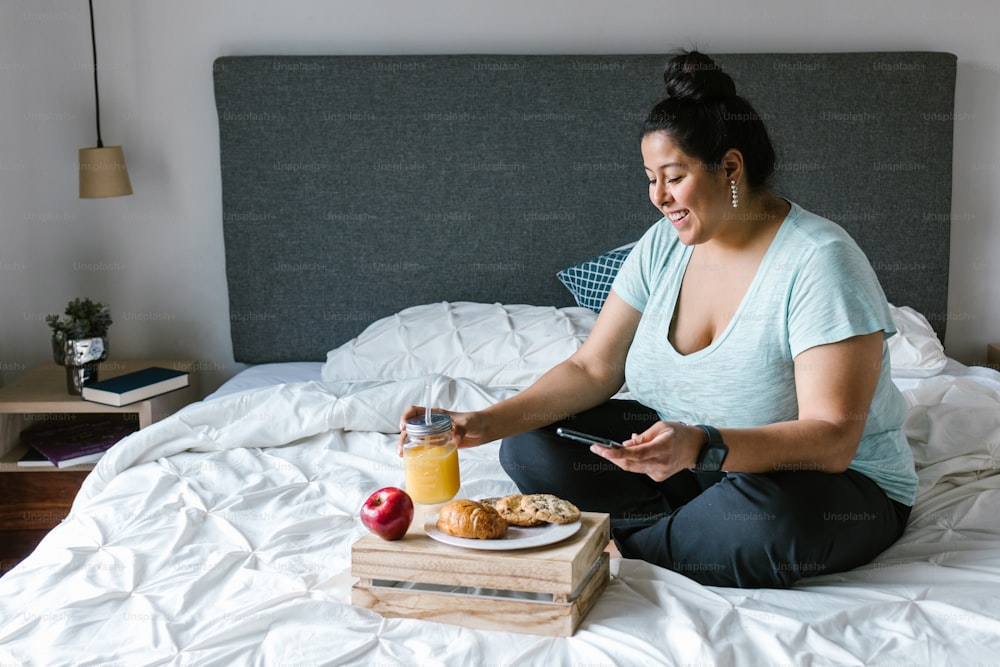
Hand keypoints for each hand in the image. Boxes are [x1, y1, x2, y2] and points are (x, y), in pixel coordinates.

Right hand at [396, 407, 489, 455]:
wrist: (484, 429)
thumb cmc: (475, 421)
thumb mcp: (468, 423)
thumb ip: (461, 429)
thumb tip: (455, 439)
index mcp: (436, 414)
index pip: (415, 411)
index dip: (406, 417)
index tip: (403, 427)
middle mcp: (432, 423)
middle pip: (412, 427)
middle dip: (403, 436)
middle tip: (401, 448)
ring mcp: (435, 433)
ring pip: (416, 437)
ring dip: (407, 445)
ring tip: (403, 455)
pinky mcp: (440, 443)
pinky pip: (425, 446)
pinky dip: (418, 452)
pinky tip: (414, 459)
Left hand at [589, 421, 705, 481]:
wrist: (697, 449)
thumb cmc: (679, 434)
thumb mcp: (661, 427)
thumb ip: (642, 436)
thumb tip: (626, 443)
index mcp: (662, 447)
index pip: (636, 453)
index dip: (617, 453)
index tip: (602, 450)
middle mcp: (661, 462)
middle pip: (630, 463)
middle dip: (611, 456)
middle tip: (597, 448)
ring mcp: (660, 472)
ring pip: (633, 468)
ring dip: (620, 459)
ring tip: (609, 449)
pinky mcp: (658, 477)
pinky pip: (640, 469)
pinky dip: (633, 461)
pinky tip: (634, 453)